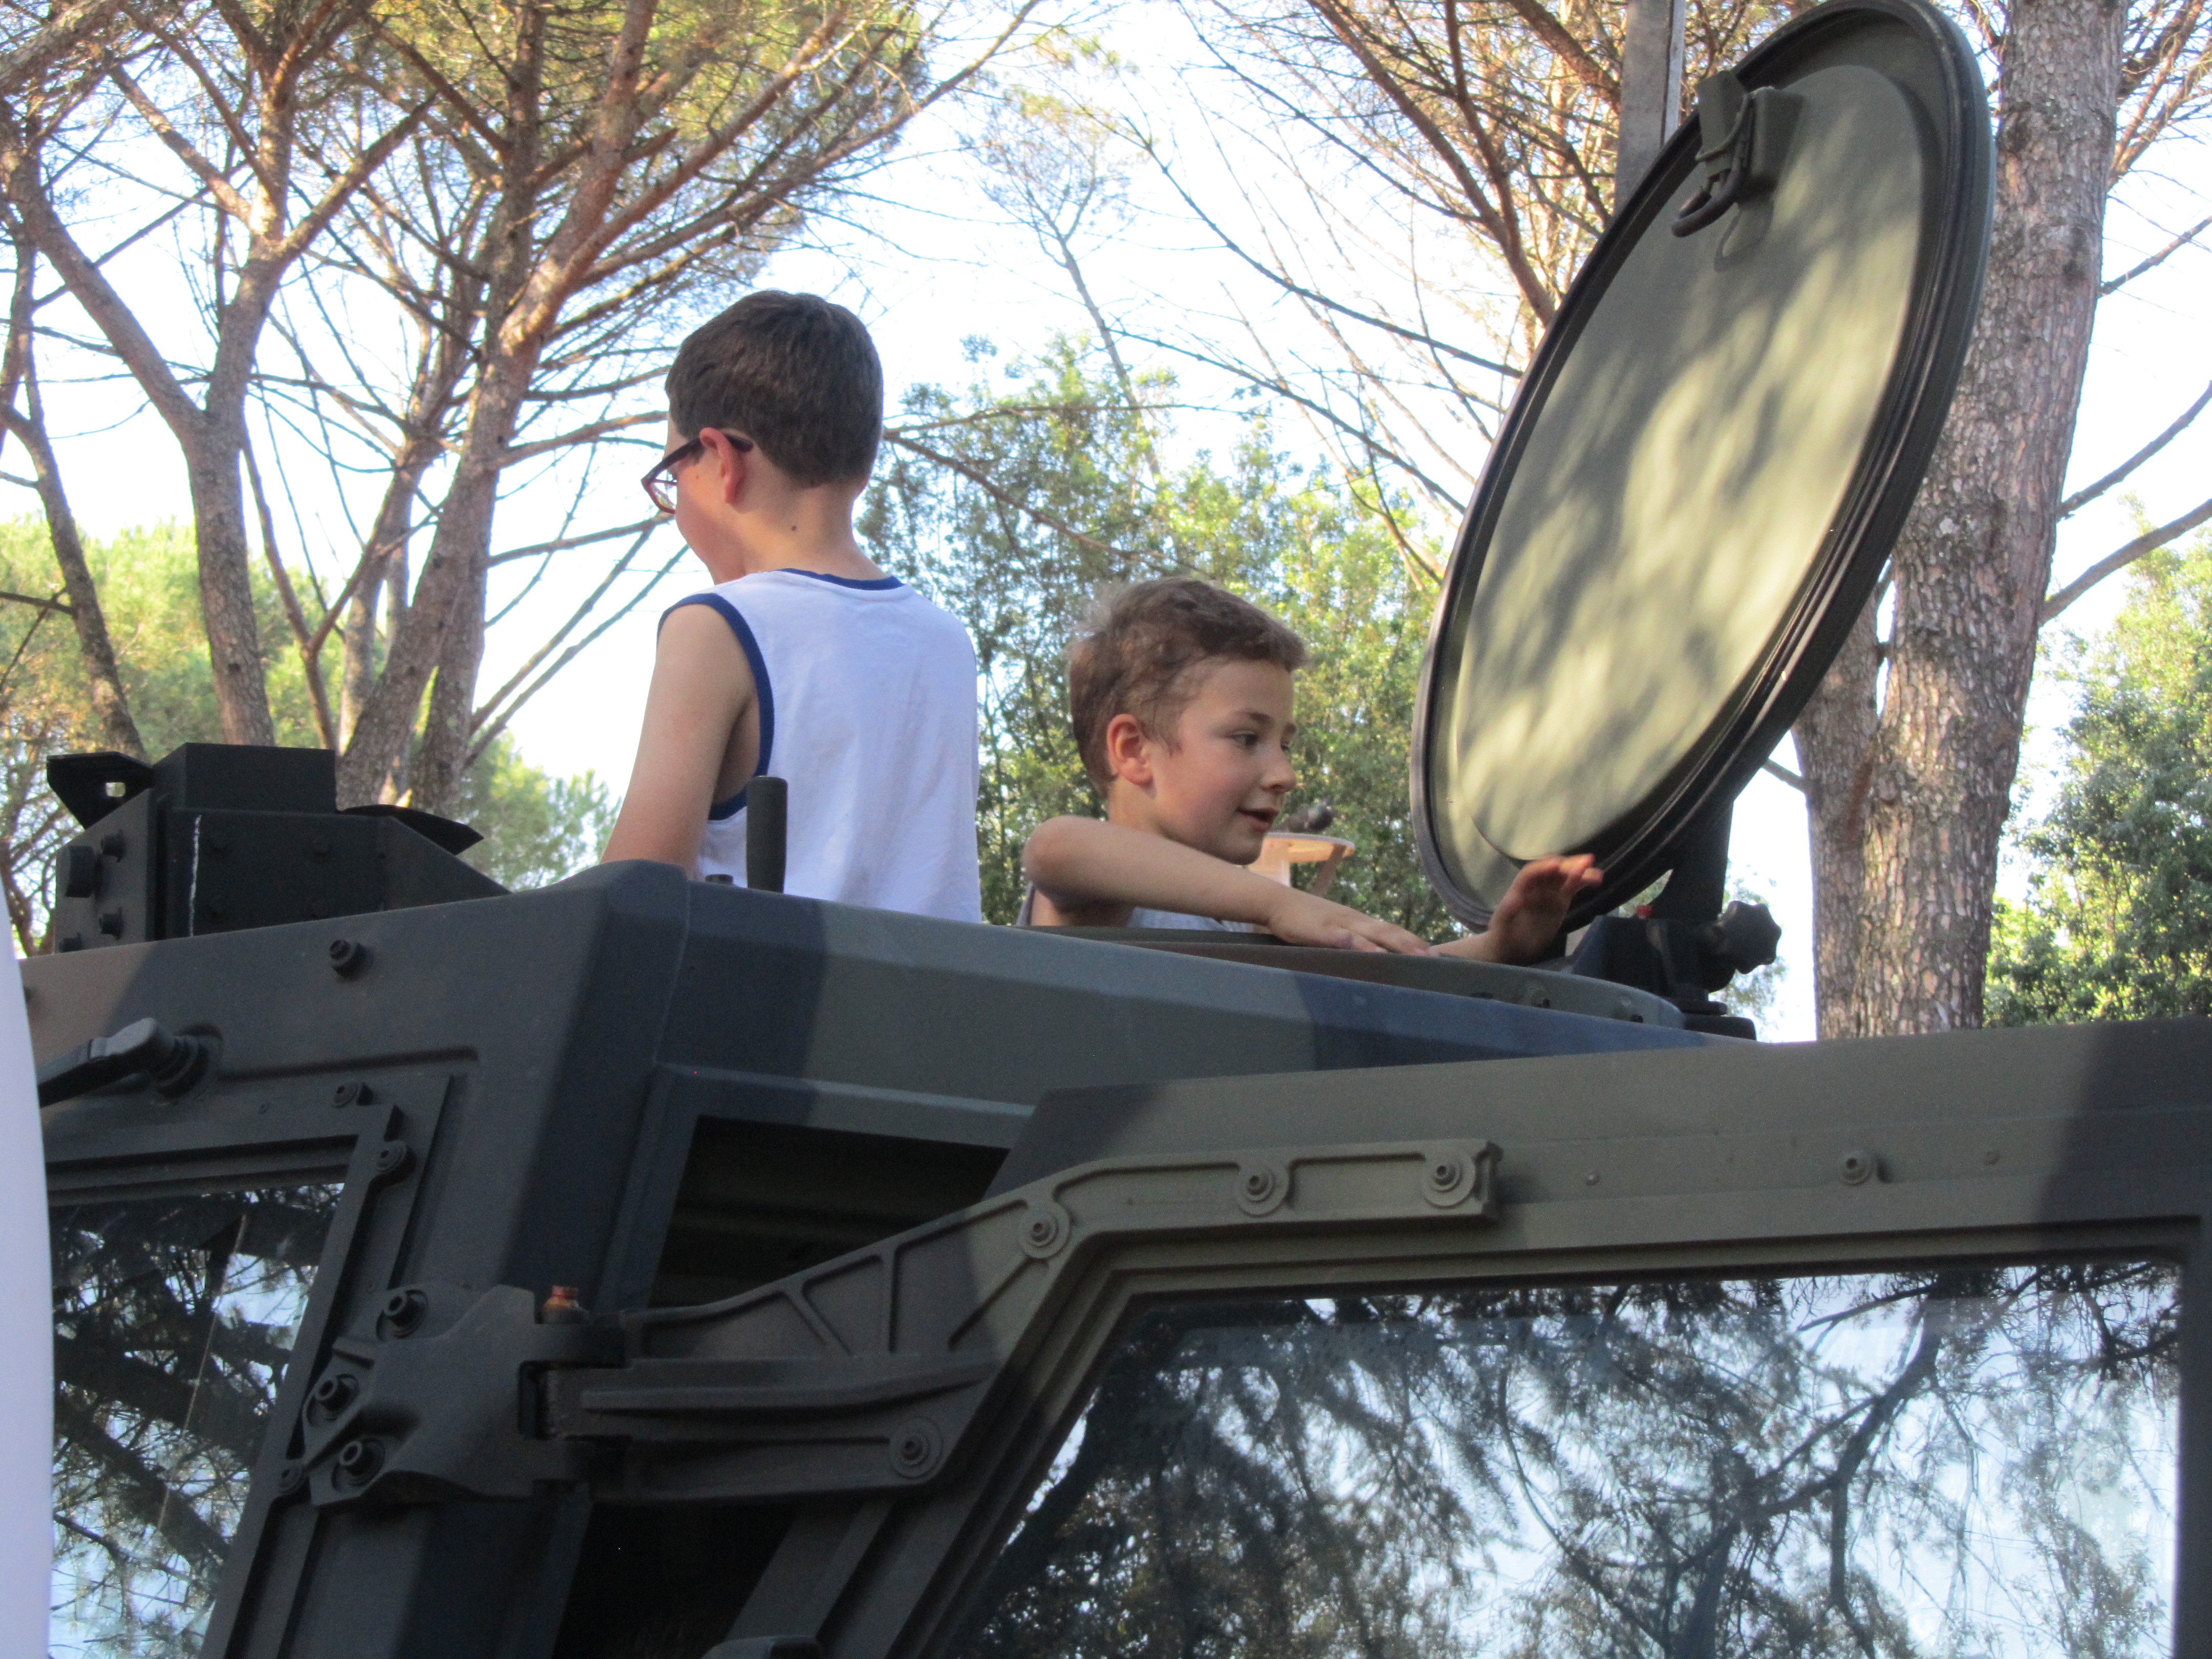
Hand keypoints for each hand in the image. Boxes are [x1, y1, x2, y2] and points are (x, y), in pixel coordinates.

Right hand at [1261, 885, 1435, 953]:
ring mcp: (1340, 924)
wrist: (1277, 903)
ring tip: (1417, 956)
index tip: (1435, 954)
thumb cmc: (1304, 920)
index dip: (1413, 941)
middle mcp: (1355, 920)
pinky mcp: (1323, 931)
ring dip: (1397, 944)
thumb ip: (1350, 941)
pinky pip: (1346, 939)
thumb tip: (1369, 957)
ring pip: (1374, 934)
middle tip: (1436, 958)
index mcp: (1358, 922)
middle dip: (1414, 944)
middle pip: (1390, 931)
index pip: (1391, 930)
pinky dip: (1362, 946)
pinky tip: (1375, 955)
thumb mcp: (1332, 930)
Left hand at [1445, 854, 1601, 963]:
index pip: (1531, 873)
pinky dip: (1582, 882)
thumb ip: (1506, 912)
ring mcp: (1549, 893)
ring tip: (1597, 875)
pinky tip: (1596, 880)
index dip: (1544, 868)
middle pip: (1552, 870)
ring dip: (1580, 872)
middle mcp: (1535, 886)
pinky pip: (1572, 887)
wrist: (1510, 948)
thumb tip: (1514, 899)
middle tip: (1585, 862)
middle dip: (1567, 865)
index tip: (1557, 865)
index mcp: (1519, 888)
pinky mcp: (1560, 901)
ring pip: (1565, 876)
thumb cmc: (1502, 936)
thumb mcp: (1501, 926)